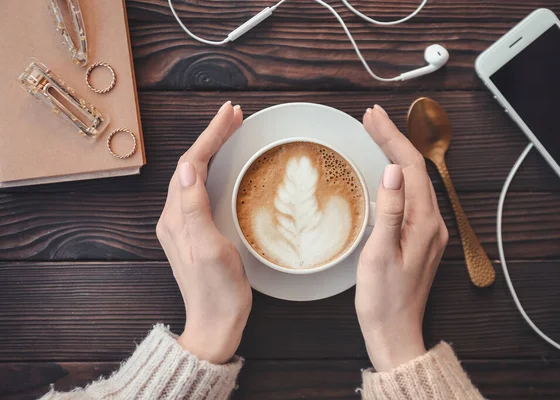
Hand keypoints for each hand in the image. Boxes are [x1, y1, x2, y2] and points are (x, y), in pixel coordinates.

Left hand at [156, 101, 251, 363]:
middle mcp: (175, 217)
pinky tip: (227, 165)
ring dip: (213, 149)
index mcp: (176, 217)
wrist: (215, 324)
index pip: (191, 164)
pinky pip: (203, 190)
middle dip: (212, 136)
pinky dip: (216, 169)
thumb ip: (194, 208)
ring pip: (197, 175)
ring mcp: (185, 224)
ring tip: (232, 130)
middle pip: (192, 165)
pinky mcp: (196, 232)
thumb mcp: (209, 249)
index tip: (229, 115)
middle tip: (235, 115)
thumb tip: (187, 166)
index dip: (210, 136)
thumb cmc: (218, 291)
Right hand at [355, 105, 448, 371]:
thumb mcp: (379, 254)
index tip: (372, 117)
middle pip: (415, 170)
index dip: (392, 138)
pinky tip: (387, 171)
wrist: (395, 332)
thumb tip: (392, 170)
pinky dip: (399, 176)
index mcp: (424, 223)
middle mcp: (433, 222)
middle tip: (371, 118)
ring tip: (377, 134)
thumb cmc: (383, 299)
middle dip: (394, 139)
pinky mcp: (421, 238)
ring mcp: (429, 231)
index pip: (410, 167)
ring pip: (415, 181)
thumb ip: (390, 211)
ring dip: (396, 155)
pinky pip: (412, 196)